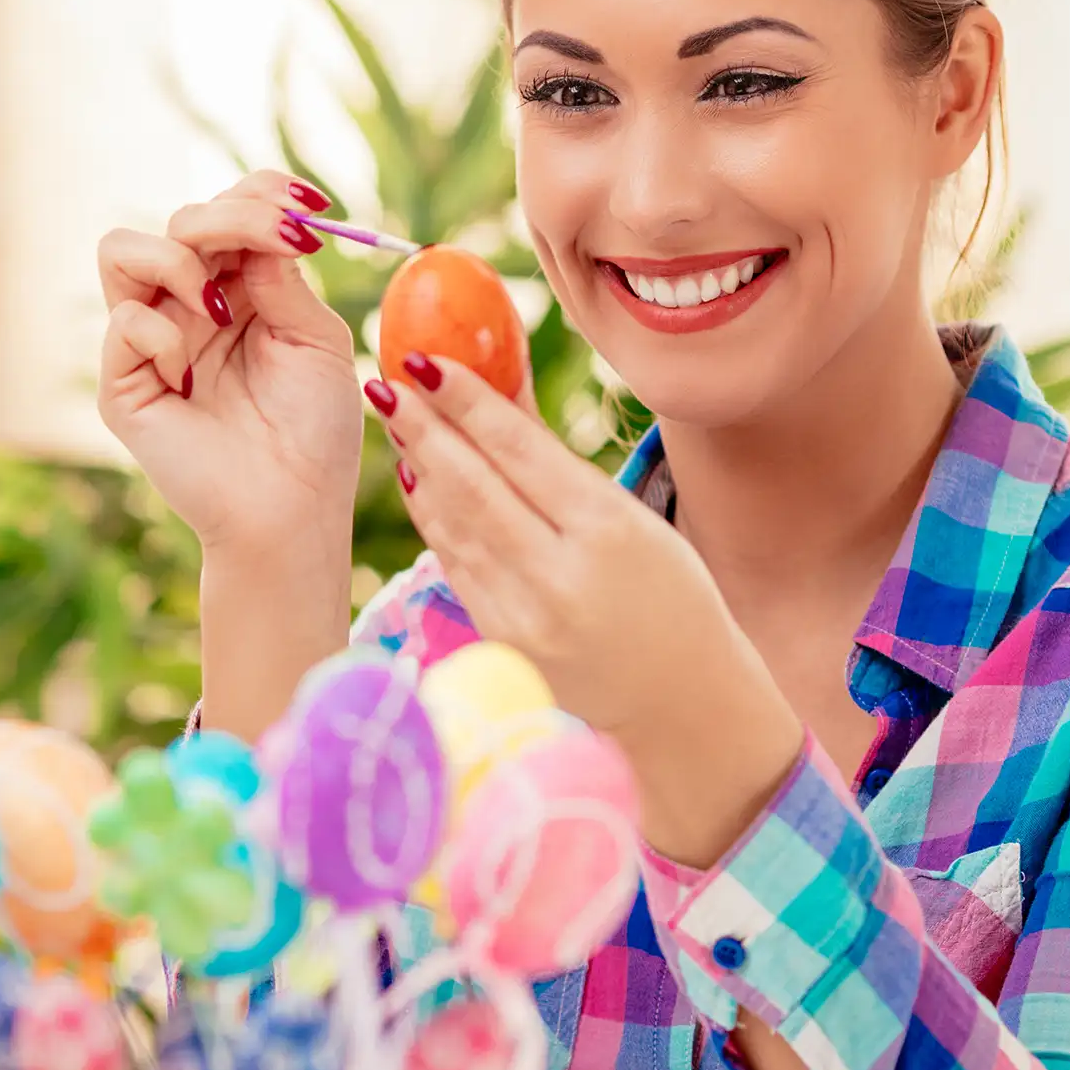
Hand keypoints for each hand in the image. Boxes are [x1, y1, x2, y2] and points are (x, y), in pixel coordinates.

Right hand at [97, 173, 363, 553]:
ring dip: (178, 257)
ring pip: (121, 248)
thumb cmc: (313, 433)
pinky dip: (162, 333)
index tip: (312, 209)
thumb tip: (259, 225)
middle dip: (233, 218)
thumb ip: (281, 277)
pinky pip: (123, 322)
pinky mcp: (124, 385)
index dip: (261, 194)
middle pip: (181, 218)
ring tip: (219, 305)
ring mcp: (151, 343)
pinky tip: (194, 374)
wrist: (293, 511)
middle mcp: (188, 308)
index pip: (227, 211)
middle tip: (284, 244)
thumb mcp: (316, 340)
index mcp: (239, 292)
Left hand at [367, 355, 802, 866]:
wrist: (682, 708)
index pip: (521, 452)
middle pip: (475, 485)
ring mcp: (525, 616)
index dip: (468, 402)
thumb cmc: (672, 600)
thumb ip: (561, 467)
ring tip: (394, 416)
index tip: (428, 361)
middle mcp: (561, 575)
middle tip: (387, 379)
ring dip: (420, 466)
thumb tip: (503, 392)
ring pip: (457, 525)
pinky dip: (434, 518)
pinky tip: (417, 479)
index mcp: (607, 532)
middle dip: (425, 428)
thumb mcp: (634, 524)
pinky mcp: (502, 644)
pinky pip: (458, 566)